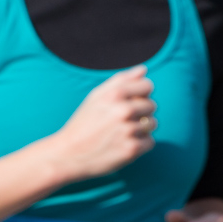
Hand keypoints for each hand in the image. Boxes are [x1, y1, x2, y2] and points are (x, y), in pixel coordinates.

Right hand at [40, 66, 155, 183]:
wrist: (70, 153)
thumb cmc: (84, 122)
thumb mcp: (96, 96)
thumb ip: (121, 80)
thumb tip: (144, 68)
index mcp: (114, 94)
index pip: (147, 86)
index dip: (140, 93)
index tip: (128, 101)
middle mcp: (123, 110)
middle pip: (152, 105)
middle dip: (140, 112)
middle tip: (120, 120)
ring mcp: (128, 130)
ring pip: (152, 124)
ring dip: (141, 128)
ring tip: (121, 132)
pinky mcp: (132, 149)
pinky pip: (150, 142)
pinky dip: (140, 144)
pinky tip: (122, 144)